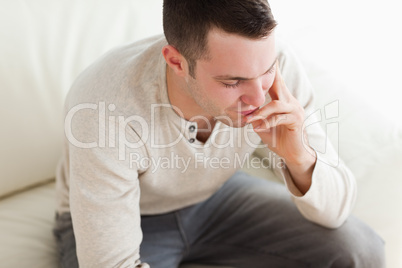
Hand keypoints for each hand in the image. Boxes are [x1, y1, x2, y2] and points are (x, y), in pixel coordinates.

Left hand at [246, 61, 315, 192]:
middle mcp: (290, 101)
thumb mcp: (262, 124)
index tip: (262, 57)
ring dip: (259, 112)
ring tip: (248, 120)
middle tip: (258, 64)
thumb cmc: (277, 137)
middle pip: (278, 84)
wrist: (293, 153)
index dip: (269, 70)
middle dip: (268, 74)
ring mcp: (295, 110)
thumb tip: (240, 109)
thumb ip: (254, 114)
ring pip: (276, 104)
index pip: (275, 81)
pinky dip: (266, 123)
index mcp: (282, 99)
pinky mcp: (296, 121)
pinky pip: (279, 118)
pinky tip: (257, 128)